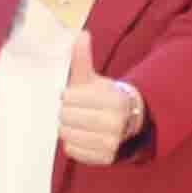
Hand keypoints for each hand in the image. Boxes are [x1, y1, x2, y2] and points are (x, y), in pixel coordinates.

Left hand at [56, 30, 143, 166]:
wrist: (126, 120)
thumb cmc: (103, 97)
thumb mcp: (93, 77)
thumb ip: (83, 57)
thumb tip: (81, 34)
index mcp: (114, 99)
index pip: (68, 98)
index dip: (67, 96)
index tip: (74, 96)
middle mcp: (115, 123)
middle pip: (65, 118)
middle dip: (66, 113)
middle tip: (75, 111)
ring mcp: (111, 143)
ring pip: (67, 135)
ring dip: (68, 128)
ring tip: (78, 123)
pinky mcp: (105, 158)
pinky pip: (73, 150)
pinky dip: (72, 143)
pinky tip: (82, 135)